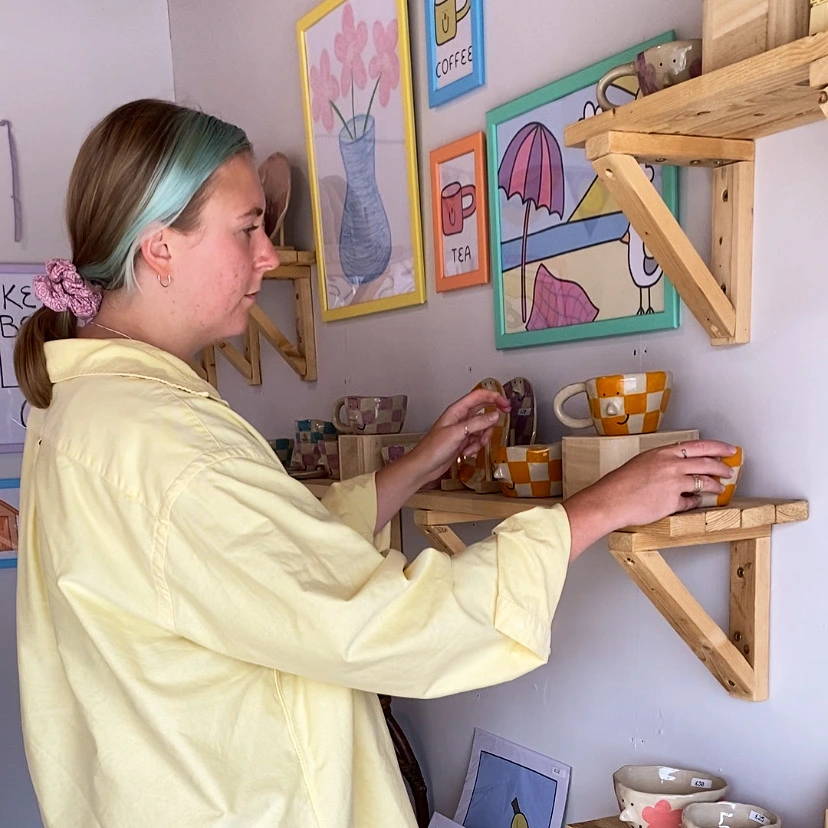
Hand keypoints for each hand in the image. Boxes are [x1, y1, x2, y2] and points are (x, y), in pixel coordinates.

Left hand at [406, 389, 510, 487]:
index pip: (479, 396)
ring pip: (482, 428)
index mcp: (456, 410)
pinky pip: (477, 441)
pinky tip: (466, 453)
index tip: (506, 403)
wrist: (423, 467)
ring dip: (482, 438)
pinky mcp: (462, 442)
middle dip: (493, 417)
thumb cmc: (432, 449)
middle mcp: (459, 418)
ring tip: (473, 446)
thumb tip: (494, 415)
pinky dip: (475, 447)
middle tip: (504, 417)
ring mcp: (461, 430)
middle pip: (483, 411)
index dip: (494, 397)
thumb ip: (477, 423)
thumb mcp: (457, 433)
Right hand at [563, 440, 737, 560]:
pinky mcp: (672, 501)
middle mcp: (671, 465)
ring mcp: (673, 483)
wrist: (610, 500)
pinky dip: (694, 502)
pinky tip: (695, 502)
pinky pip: (690, 502)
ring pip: (704, 482)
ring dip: (714, 486)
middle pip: (707, 462)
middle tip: (729, 469)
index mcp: (662, 453)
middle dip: (722, 467)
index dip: (718, 447)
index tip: (728, 449)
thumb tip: (677, 466)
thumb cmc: (619, 483)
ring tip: (718, 488)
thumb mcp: (641, 462)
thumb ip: (662, 462)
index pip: (698, 446)